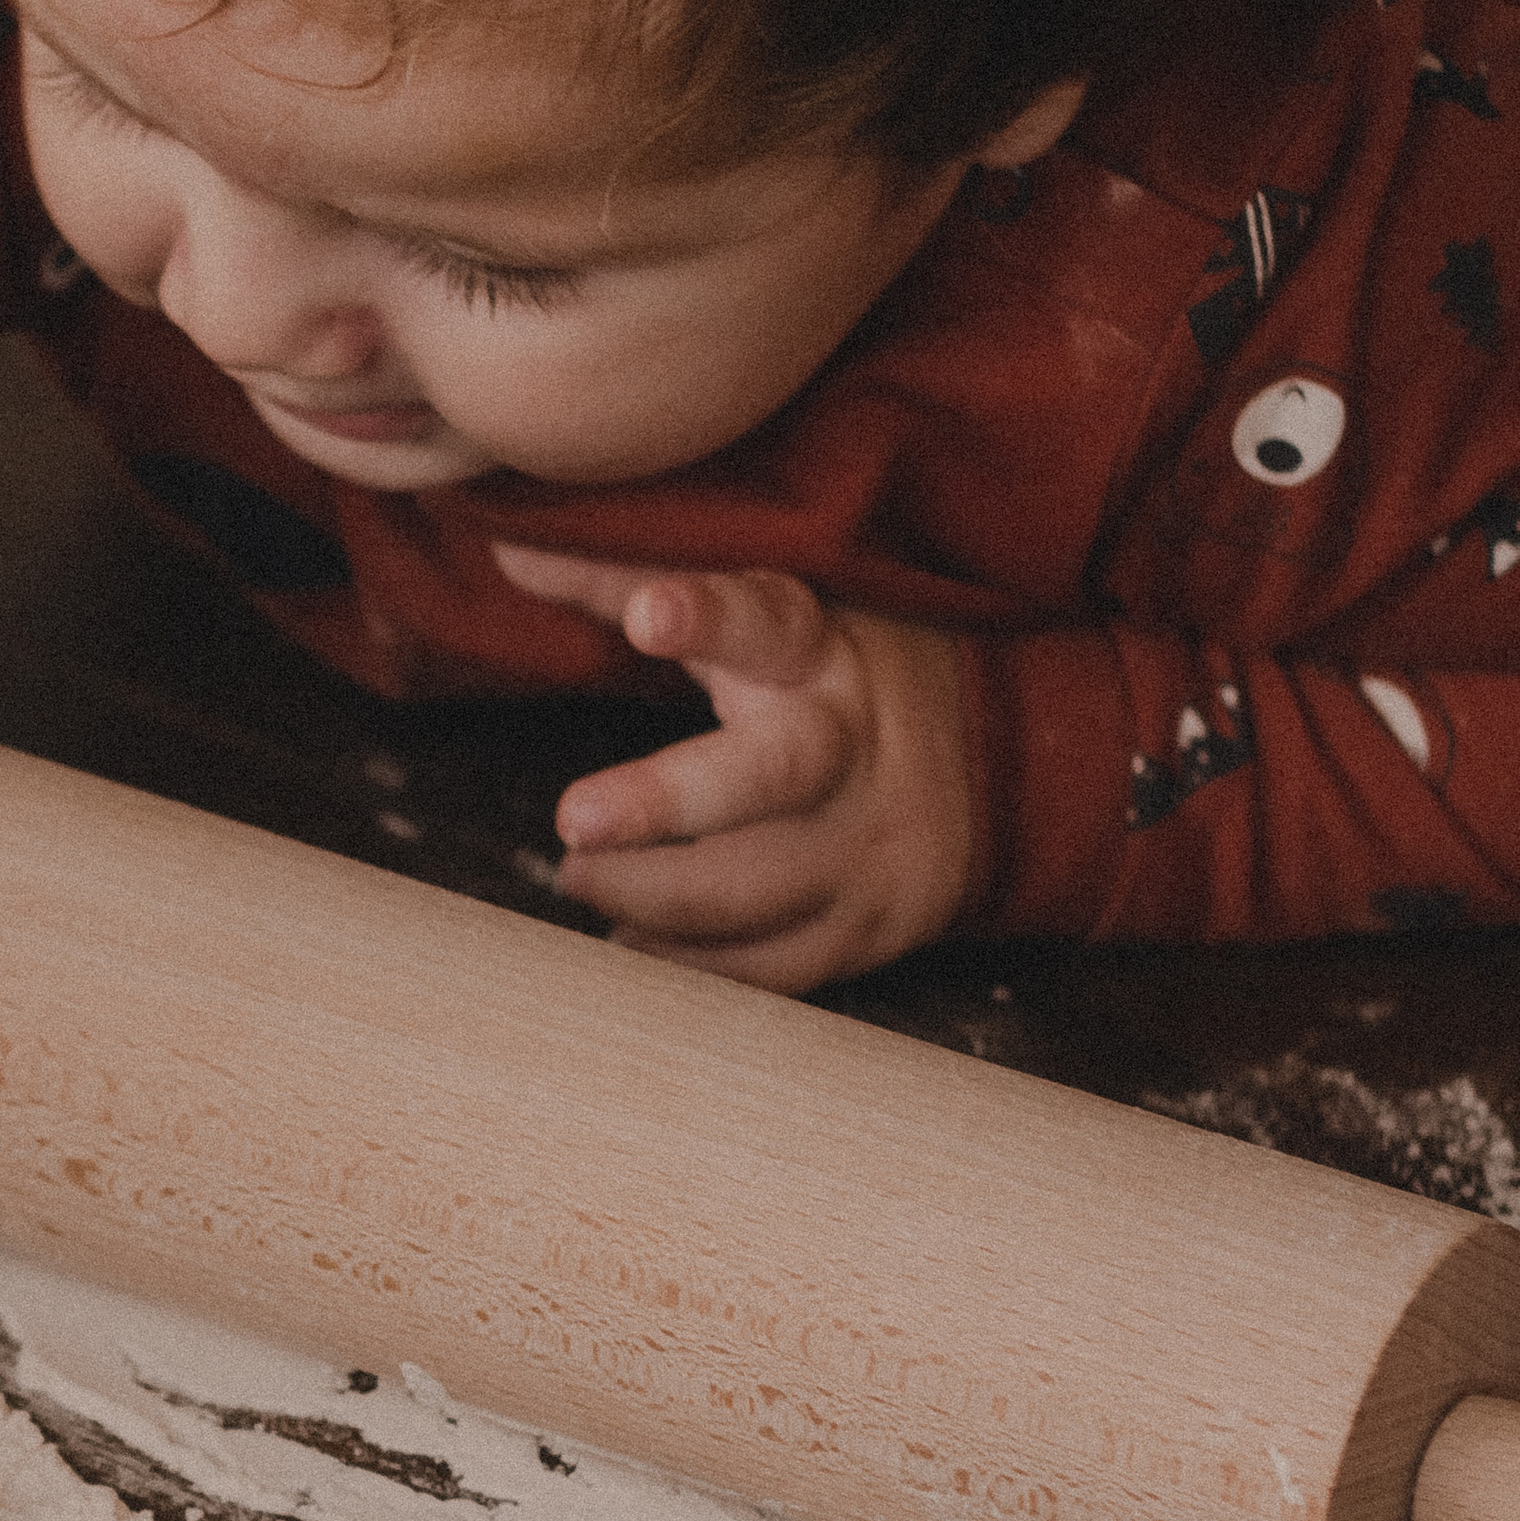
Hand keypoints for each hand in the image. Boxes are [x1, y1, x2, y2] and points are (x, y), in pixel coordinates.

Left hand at [492, 546, 975, 987]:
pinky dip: (686, 962)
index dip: (707, 616)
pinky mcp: (867, 926)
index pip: (765, 621)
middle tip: (570, 821)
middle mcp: (851, 746)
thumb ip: (634, 582)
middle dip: (665, 802)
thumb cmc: (835, 673)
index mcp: (819, 652)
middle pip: (769, 776)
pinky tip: (631, 940)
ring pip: (749, 890)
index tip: (646, 614)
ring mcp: (864, 846)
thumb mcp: (762, 614)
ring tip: (577, 877)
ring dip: (643, 896)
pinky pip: (766, 967)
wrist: (1008, 764)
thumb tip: (511, 554)